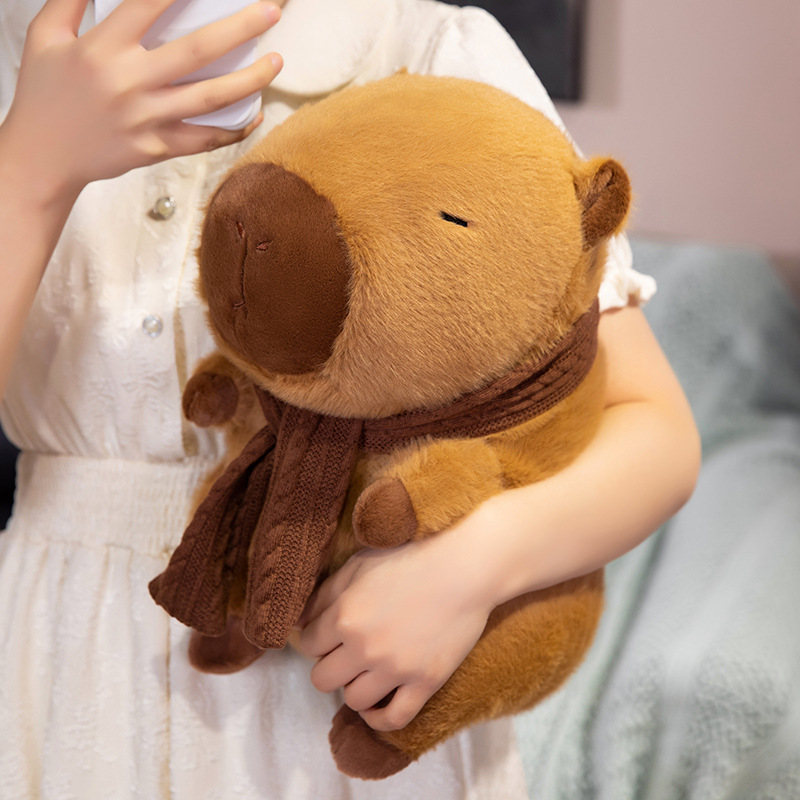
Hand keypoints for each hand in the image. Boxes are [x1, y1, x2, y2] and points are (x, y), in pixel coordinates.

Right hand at [2, 0, 282, 198]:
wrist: (43, 157)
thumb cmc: (44, 93)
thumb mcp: (46, 35)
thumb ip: (74, 0)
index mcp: (102, 48)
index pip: (148, 3)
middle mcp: (130, 83)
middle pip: (197, 51)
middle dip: (241, 28)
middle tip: (273, 12)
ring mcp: (147, 119)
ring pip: (210, 98)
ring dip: (250, 80)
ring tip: (277, 63)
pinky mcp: (157, 148)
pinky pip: (204, 139)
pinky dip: (234, 129)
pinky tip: (256, 114)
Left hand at [295, 533, 496, 731]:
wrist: (464, 568)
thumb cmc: (410, 558)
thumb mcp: (359, 566)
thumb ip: (324, 594)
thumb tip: (297, 621)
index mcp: (345, 616)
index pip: (307, 645)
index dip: (314, 638)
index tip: (327, 634)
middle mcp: (364, 648)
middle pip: (322, 679)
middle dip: (329, 665)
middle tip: (345, 653)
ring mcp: (395, 669)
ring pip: (353, 700)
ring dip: (354, 686)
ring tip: (365, 671)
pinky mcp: (424, 683)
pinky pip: (393, 719)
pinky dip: (379, 717)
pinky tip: (377, 705)